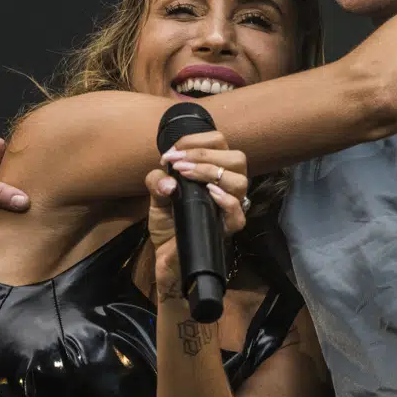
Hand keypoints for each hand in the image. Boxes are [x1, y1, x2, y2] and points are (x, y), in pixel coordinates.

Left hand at [150, 131, 249, 298]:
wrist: (167, 255)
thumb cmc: (168, 222)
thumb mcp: (156, 195)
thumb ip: (156, 180)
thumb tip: (169, 181)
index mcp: (214, 172)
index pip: (219, 142)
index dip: (195, 141)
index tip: (170, 154)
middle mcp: (227, 186)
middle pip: (237, 157)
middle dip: (204, 154)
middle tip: (177, 163)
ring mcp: (230, 207)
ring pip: (240, 181)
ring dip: (211, 172)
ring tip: (186, 174)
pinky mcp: (227, 228)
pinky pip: (238, 212)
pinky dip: (225, 200)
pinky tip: (209, 194)